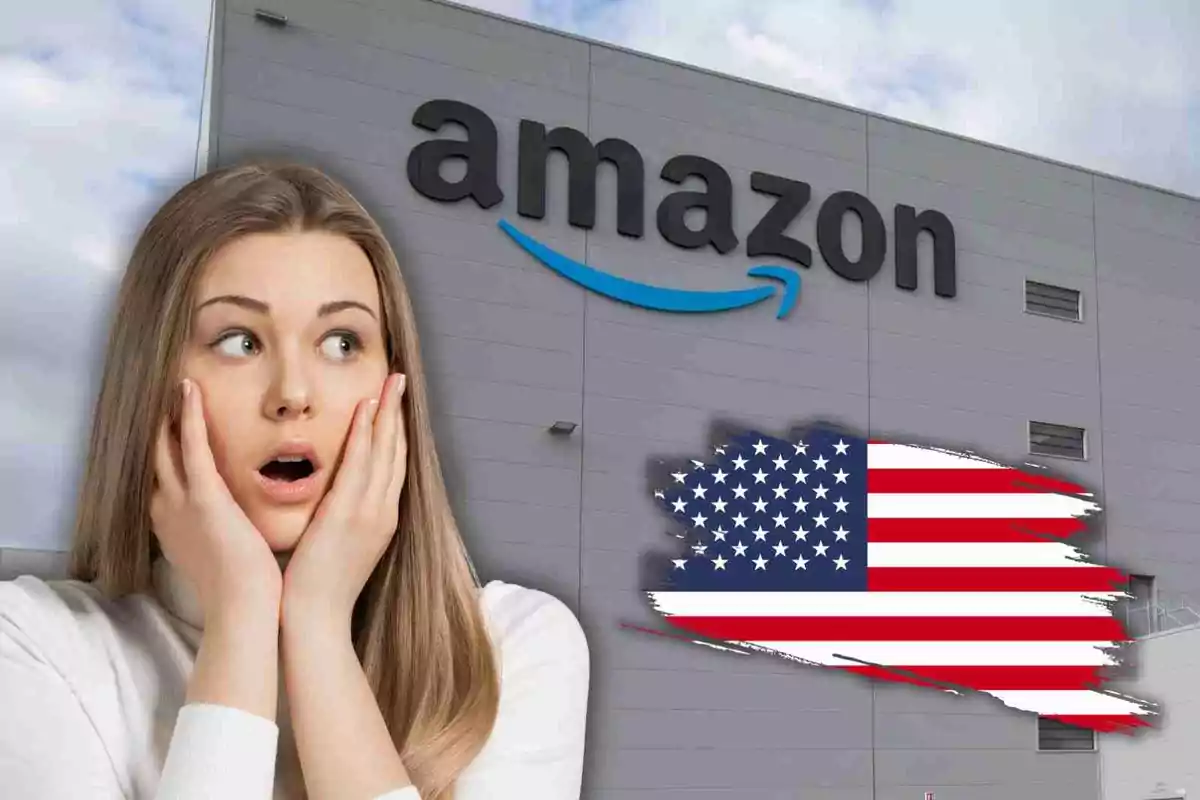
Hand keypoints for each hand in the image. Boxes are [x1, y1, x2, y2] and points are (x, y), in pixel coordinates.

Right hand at [151, 378, 282, 622]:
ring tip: (173, 381)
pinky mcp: (204, 499)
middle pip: (155, 456)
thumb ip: (220, 530)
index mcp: (173, 525)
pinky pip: (191, 447)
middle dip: (157, 425)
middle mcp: (168, 511)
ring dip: (169, 412)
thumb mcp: (223, 552)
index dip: (162, 447)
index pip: (164, 476)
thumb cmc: (244, 589)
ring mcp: (182, 504)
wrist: (245, 611)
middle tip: (160, 392)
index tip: (165, 423)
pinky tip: (189, 390)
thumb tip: (231, 520)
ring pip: (167, 446)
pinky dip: (188, 417)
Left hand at [282, 373, 407, 627]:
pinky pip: (360, 464)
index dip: (395, 431)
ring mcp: (369, 512)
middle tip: (400, 379)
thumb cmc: (320, 588)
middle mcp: (383, 511)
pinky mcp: (348, 514)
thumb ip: (343, 518)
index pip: (393, 465)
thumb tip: (337, 500)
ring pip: (384, 451)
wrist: (315, 619)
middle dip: (398, 413)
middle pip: (397, 451)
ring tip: (391, 382)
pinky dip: (366, 434)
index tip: (394, 403)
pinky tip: (366, 408)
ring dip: (387, 413)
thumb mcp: (340, 547)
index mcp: (382, 519)